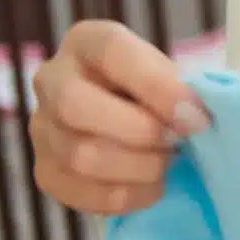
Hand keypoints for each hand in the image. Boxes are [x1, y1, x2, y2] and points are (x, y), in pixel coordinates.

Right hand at [29, 20, 206, 215]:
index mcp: (87, 42)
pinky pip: (80, 193)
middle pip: (75, 105)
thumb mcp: (175, 78)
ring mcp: (42, 128)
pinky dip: (126, 196)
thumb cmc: (163, 96)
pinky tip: (152, 187)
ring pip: (80, 155)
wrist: (143, 128)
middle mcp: (52, 79)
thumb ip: (184, 90)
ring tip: (169, 164)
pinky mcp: (45, 171)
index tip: (197, 117)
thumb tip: (195, 120)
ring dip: (138, 168)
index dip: (156, 85)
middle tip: (178, 144)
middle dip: (140, 131)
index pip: (111, 52)